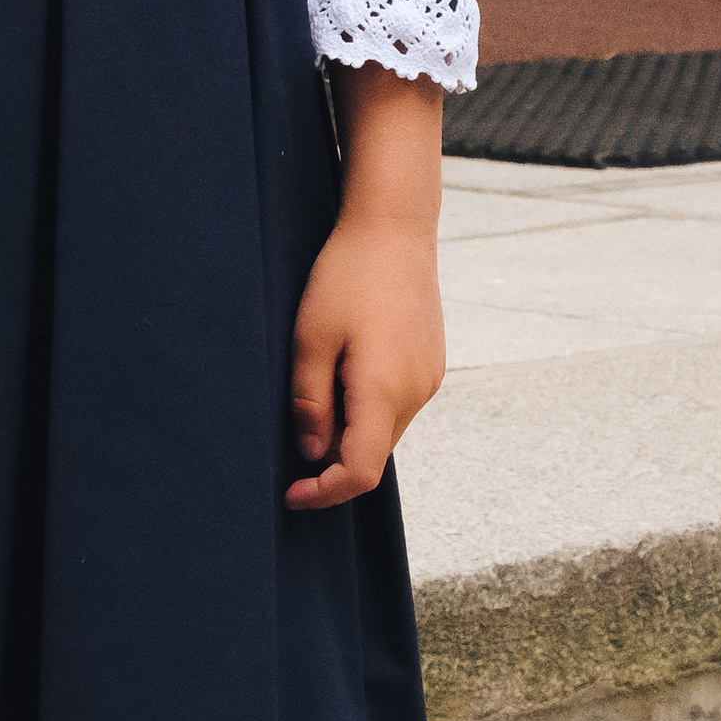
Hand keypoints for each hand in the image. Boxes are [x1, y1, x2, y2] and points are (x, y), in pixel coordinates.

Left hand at [284, 65, 446, 514]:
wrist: (394, 227)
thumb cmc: (345, 277)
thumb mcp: (310, 340)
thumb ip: (310, 403)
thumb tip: (312, 454)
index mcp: (384, 391)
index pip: (359, 472)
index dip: (324, 493)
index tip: (290, 493)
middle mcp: (416, 393)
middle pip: (373, 456)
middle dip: (331, 464)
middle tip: (288, 450)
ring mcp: (429, 378)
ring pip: (385, 431)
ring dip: (349, 434)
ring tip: (314, 397)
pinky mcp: (431, 363)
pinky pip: (396, 405)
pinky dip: (367, 410)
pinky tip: (343, 376)